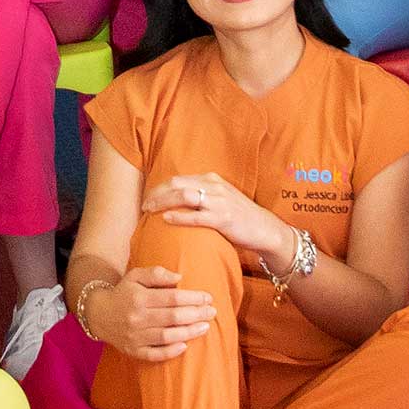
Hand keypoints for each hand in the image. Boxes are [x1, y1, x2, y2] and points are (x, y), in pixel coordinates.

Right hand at [87, 262, 218, 361]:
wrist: (98, 314)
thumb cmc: (123, 292)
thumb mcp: (136, 275)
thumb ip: (157, 274)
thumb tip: (179, 277)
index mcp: (139, 298)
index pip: (172, 298)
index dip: (192, 298)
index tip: (208, 298)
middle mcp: (137, 318)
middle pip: (173, 317)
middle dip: (196, 314)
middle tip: (212, 312)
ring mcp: (135, 337)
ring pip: (167, 336)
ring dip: (189, 332)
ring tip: (205, 327)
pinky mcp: (133, 351)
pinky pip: (154, 354)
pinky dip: (170, 352)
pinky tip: (185, 346)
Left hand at [144, 169, 289, 262]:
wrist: (265, 229)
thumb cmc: (239, 216)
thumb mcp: (220, 198)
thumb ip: (202, 195)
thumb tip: (176, 201)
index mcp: (211, 179)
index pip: (178, 179)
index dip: (159, 188)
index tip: (148, 198)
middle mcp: (214, 186)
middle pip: (176, 184)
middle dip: (156, 194)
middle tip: (144, 206)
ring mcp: (219, 201)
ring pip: (183, 196)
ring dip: (162, 203)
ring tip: (149, 211)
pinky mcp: (223, 218)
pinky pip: (196, 216)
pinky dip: (179, 217)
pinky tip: (167, 220)